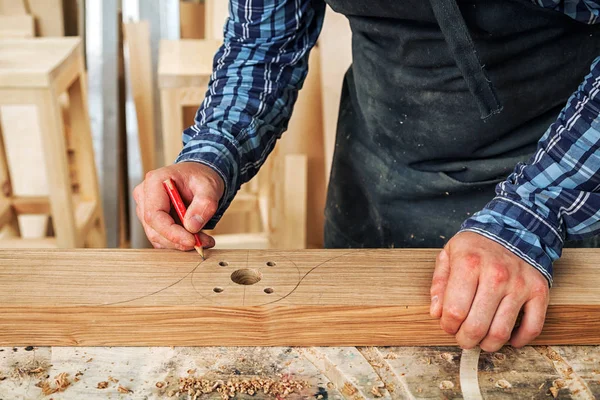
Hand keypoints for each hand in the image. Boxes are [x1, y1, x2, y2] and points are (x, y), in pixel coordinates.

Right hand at [133, 162, 224, 250]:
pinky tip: (196, 237)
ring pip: (157, 236)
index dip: (171, 232)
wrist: (198, 177)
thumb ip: (204, 204)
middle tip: (203, 242)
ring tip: (204, 239)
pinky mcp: (152, 220)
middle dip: (179, 240)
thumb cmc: (200, 177)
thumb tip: (192, 226)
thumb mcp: (209, 187)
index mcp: (155, 181)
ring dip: (180, 243)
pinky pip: (161, 238)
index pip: (154, 215)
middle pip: (154, 229)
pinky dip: (178, 242)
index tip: (191, 241)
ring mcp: (145, 208)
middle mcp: (145, 195)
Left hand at [430, 231, 549, 350]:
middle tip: (463, 339)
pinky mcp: (539, 291)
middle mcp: (496, 275)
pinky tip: (509, 339)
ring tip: (481, 341)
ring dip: (488, 345)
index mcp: (469, 264)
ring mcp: (520, 284)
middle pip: (477, 326)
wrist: (513, 228)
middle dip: (465, 340)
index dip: (448, 326)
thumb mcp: (449, 254)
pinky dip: (519, 340)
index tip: (448, 326)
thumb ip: (439, 283)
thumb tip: (436, 313)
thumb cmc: (476, 246)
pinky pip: (532, 326)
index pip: (454, 311)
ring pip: (501, 331)